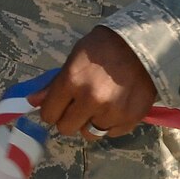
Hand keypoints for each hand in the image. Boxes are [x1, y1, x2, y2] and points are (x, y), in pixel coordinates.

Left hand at [28, 26, 156, 139]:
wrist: (146, 45)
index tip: (58, 106)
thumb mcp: (76, 57)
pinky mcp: (130, 119)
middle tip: (80, 105)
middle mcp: (91, 100)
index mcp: (72, 81)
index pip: (49, 114)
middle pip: (66, 128)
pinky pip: (112, 133)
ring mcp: (112, 112)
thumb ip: (54, 83)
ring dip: (91, 122)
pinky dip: (111, 123)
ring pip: (90, 133)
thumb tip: (33, 102)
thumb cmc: (106, 46)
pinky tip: (117, 105)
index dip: (52, 110)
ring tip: (101, 105)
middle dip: (70, 118)